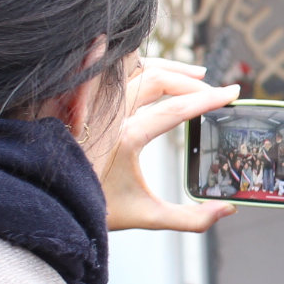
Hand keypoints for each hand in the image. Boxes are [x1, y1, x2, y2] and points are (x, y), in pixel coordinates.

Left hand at [102, 58, 239, 232]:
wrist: (51, 202)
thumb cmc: (95, 209)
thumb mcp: (147, 217)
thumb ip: (190, 218)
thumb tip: (227, 210)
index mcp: (127, 139)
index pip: (176, 109)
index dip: (209, 99)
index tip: (231, 93)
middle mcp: (111, 116)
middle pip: (158, 80)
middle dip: (191, 81)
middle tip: (214, 90)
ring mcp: (96, 106)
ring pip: (136, 69)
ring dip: (168, 67)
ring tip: (194, 74)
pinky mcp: (88, 104)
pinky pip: (116, 74)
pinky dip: (139, 66)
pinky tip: (155, 69)